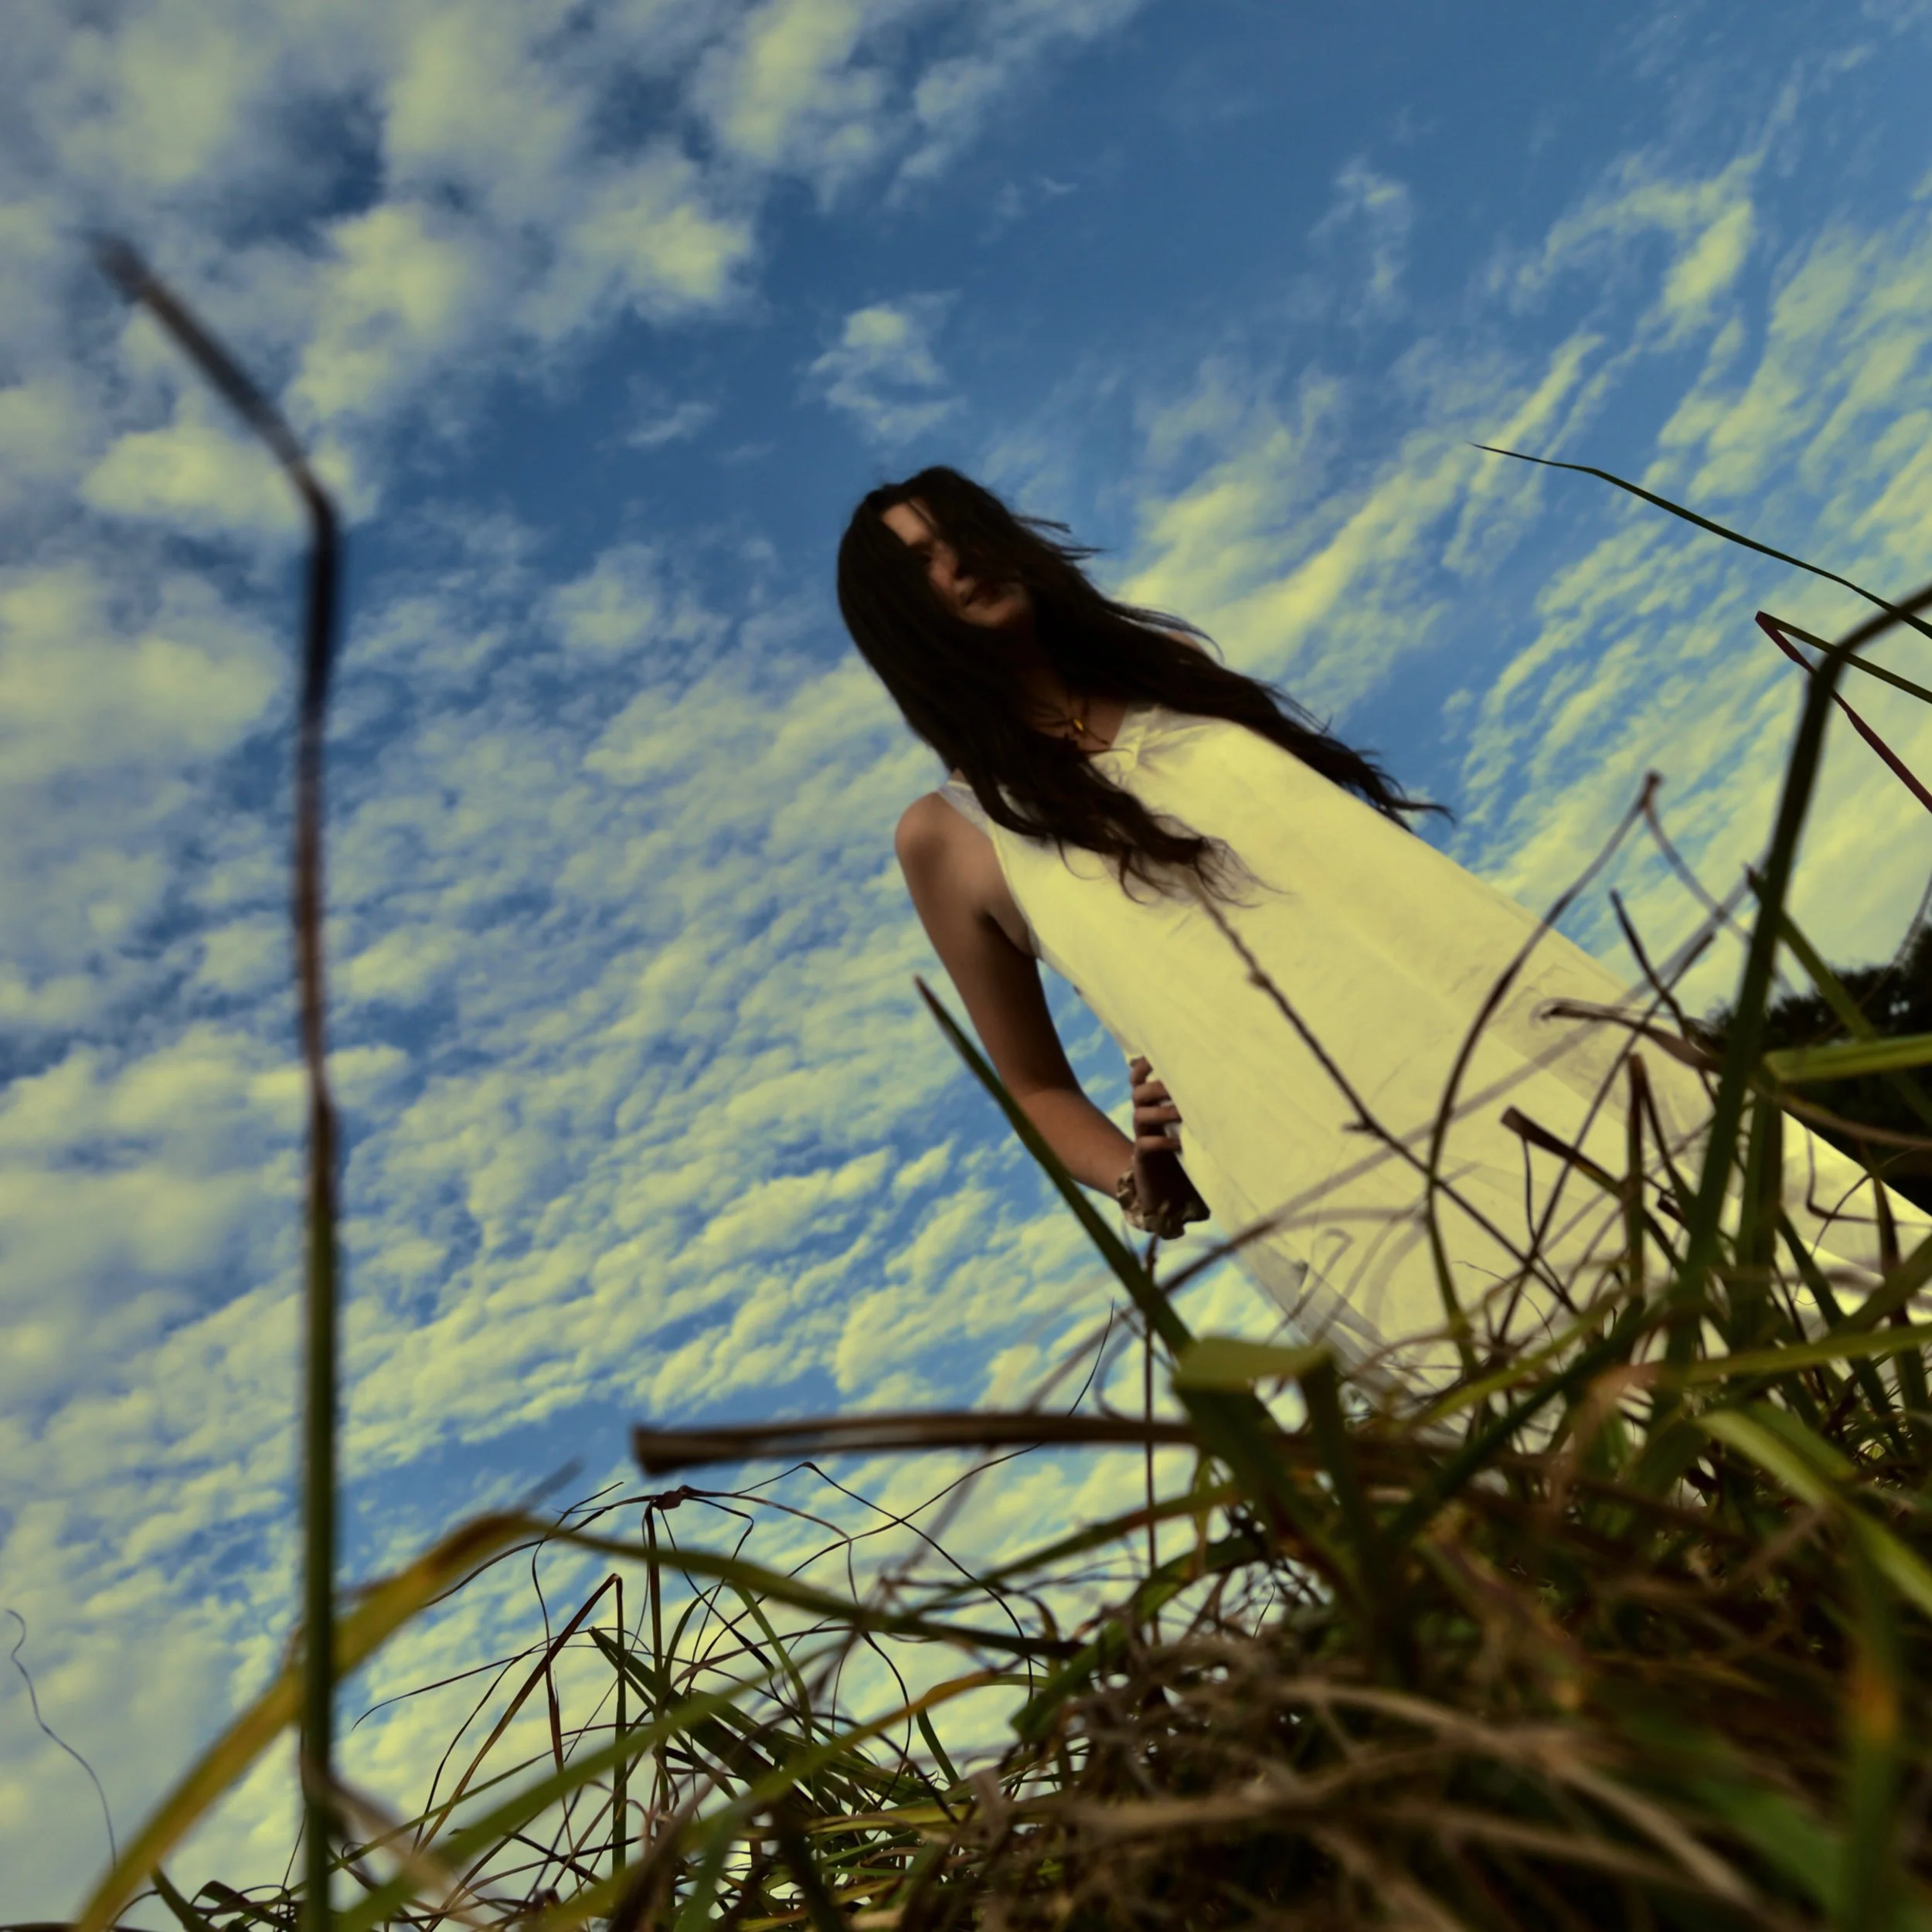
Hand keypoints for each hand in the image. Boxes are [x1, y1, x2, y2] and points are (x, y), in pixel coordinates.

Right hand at [1127, 1056, 1208, 1235]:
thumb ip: (1205, 1107)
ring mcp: (1142, 1137)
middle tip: (1177, 1086)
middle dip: (1157, 1086)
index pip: (1140, 1078)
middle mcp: (1145, 1118)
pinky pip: (1144, 1145)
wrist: (1168, 1194)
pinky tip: (1178, 1144)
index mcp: (1155, 1105)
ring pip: (1140, 1115)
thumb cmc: (1189, 1153)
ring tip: (1182, 1114)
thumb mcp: (1196, 1128)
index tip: (1158, 1053)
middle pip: (1138, 1092)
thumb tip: (1241, 1082)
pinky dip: (1160, 1142)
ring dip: (1161, 1112)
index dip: (1144, 1065)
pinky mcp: (1143, 1160)